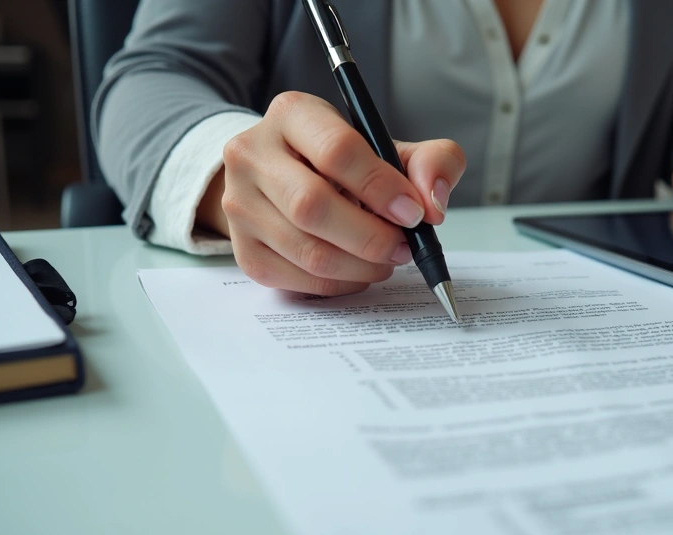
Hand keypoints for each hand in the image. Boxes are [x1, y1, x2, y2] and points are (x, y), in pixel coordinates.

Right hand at [198, 91, 465, 295]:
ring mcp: (239, 203)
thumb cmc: (344, 163)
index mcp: (292, 114)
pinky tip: (358, 270)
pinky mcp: (243, 249)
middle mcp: (252, 154)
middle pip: (313, 206)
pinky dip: (340, 283)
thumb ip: (431, 162)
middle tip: (404, 247)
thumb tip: (433, 204)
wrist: (285, 179)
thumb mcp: (391, 147)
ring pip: (306, 250)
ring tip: (387, 259)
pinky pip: (297, 278)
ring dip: (361, 266)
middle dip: (371, 236)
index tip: (414, 213)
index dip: (382, 188)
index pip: (337, 150)